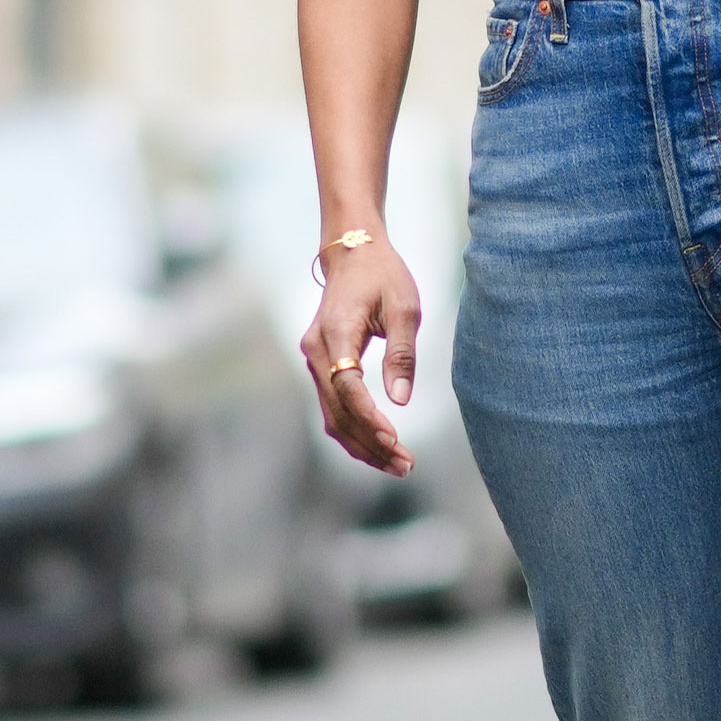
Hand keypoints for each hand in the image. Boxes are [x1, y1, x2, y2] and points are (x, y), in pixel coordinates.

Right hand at [304, 238, 423, 477]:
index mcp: (335, 331)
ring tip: (398, 466)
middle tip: (405, 465)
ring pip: (333, 415)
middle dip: (370, 442)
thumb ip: (401, 353)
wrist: (352, 255)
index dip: (368, 415)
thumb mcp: (404, 307)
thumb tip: (401, 401)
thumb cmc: (383, 276)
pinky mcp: (321, 367)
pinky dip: (354, 431)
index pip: (347, 385)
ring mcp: (314, 360)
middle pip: (337, 410)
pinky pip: (334, 407)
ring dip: (362, 444)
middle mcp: (316, 350)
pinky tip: (380, 448)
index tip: (393, 437)